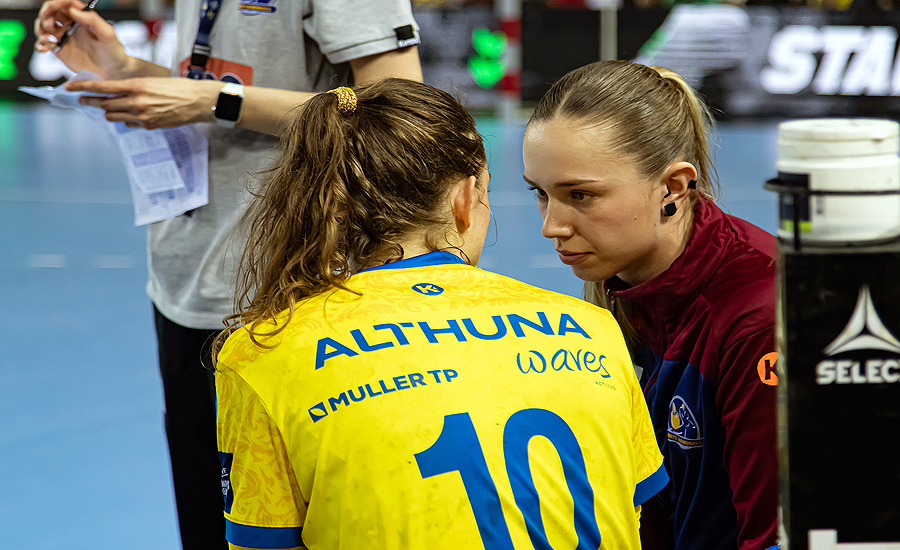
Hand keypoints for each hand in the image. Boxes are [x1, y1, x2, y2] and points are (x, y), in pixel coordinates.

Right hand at [34, 0, 129, 78]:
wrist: (112, 71)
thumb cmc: (113, 51)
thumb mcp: (107, 33)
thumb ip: (92, 20)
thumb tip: (74, 10)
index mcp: (81, 17)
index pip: (64, 4)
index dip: (55, 3)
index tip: (51, 8)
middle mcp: (70, 24)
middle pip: (50, 13)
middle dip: (45, 16)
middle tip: (49, 27)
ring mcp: (64, 36)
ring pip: (43, 27)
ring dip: (40, 30)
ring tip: (47, 40)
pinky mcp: (59, 49)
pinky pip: (44, 43)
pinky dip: (40, 44)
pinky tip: (43, 49)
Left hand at [68, 77, 223, 128]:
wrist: (198, 101)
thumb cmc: (178, 87)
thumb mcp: (152, 81)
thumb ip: (133, 88)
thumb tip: (116, 94)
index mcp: (136, 86)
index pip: (102, 87)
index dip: (82, 87)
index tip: (69, 87)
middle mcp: (136, 102)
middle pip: (103, 104)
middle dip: (90, 102)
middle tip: (82, 100)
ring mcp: (142, 116)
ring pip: (113, 116)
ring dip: (106, 112)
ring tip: (104, 108)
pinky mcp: (150, 126)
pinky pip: (129, 124)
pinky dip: (125, 119)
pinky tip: (129, 115)